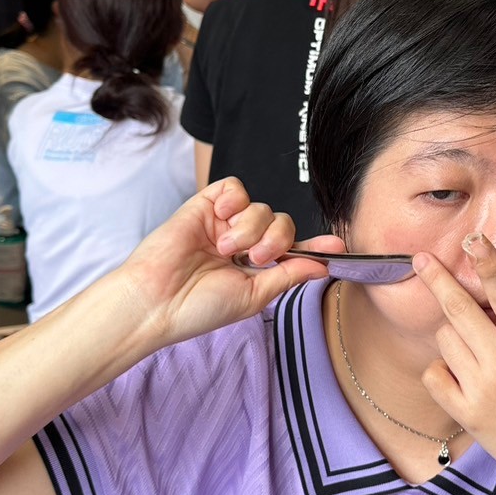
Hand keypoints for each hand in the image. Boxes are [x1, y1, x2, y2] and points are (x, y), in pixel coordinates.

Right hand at [117, 177, 344, 347]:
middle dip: (277, 241)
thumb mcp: (254, 296)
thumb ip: (288, 276)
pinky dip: (236, 199)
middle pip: (283, 224)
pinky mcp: (205, 205)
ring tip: (226, 249)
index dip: (315, 247)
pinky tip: (223, 216)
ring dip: (251, 229)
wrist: (157, 300)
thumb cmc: (199, 307)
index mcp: (255, 268)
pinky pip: (235, 187)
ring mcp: (224, 223)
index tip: (338, 247)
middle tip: (255, 259)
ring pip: (262, 208)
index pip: (293, 252)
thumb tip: (323, 266)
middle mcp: (243, 243)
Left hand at [415, 235, 495, 494]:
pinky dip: (440, 368)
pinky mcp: (467, 415)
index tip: (471, 239)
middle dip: (438, 279)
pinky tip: (460, 369)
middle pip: (460, 310)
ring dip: (452, 331)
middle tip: (421, 257)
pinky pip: (435, 376)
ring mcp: (481, 391)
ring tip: (474, 340)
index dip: (487, 264)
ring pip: (446, 340)